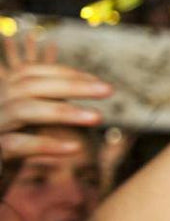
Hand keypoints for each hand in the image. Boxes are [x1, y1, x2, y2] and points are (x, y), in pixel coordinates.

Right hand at [0, 33, 112, 161]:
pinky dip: (46, 145)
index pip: (31, 72)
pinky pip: (16, 144)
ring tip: (98, 117)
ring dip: (63, 111)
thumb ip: (50, 100)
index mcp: (2, 91)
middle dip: (71, 86)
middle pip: (29, 86)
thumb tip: (91, 85)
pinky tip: (75, 148)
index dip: (65, 74)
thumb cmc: (15, 140)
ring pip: (22, 110)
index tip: (99, 82)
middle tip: (109, 90)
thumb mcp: (32, 117)